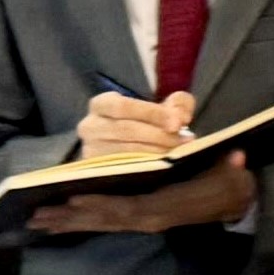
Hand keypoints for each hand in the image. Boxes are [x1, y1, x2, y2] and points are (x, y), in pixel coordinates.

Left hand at [30, 151, 254, 234]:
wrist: (237, 201)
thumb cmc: (230, 183)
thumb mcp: (233, 175)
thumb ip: (231, 168)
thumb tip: (235, 158)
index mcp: (167, 207)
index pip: (129, 208)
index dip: (100, 206)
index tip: (71, 201)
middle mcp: (150, 218)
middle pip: (105, 220)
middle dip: (71, 218)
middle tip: (36, 215)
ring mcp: (144, 221)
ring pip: (102, 224)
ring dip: (69, 223)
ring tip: (38, 221)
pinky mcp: (140, 219)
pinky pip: (107, 223)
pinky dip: (82, 222)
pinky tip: (61, 221)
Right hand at [77, 89, 195, 158]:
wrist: (134, 142)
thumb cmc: (149, 121)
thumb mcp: (165, 105)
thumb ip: (178, 104)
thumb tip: (181, 118)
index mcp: (101, 104)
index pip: (122, 106)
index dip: (152, 114)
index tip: (177, 123)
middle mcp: (90, 126)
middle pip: (125, 130)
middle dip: (158, 135)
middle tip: (184, 140)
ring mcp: (91, 150)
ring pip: (124, 152)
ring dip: (155, 152)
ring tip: (178, 151)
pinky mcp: (97, 170)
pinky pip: (123, 169)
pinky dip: (147, 166)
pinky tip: (164, 163)